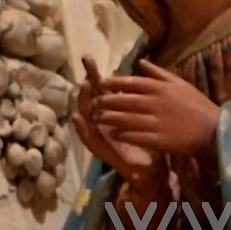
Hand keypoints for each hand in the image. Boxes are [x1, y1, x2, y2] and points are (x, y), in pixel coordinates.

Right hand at [73, 61, 143, 176]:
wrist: (153, 171)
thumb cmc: (150, 142)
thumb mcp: (146, 116)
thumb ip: (140, 97)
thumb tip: (140, 70)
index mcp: (114, 112)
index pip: (101, 89)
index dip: (95, 74)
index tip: (89, 58)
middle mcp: (103, 121)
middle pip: (92, 97)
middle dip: (88, 79)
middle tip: (85, 64)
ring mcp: (100, 135)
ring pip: (86, 115)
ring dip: (84, 100)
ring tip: (85, 84)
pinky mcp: (100, 150)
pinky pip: (88, 139)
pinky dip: (81, 129)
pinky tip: (77, 118)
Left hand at [85, 65, 222, 169]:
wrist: (213, 130)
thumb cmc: (196, 104)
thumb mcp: (179, 83)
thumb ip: (158, 73)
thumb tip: (140, 62)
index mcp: (159, 88)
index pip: (130, 83)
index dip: (113, 83)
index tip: (101, 84)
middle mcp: (155, 102)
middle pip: (124, 101)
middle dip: (106, 101)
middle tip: (94, 103)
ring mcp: (156, 121)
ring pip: (126, 119)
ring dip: (110, 118)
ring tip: (97, 118)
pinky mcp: (159, 139)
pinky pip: (136, 136)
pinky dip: (123, 134)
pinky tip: (113, 133)